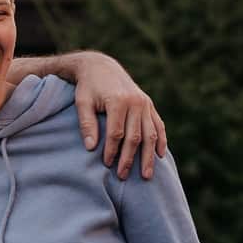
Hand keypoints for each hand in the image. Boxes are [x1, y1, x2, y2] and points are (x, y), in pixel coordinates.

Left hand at [72, 51, 166, 179]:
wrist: (101, 66)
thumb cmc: (88, 86)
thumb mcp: (82, 102)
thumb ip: (87, 124)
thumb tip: (90, 148)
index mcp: (118, 101)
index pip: (116, 133)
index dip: (112, 150)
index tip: (107, 164)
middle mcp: (135, 102)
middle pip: (135, 137)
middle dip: (129, 158)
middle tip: (123, 176)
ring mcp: (145, 103)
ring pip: (150, 134)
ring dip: (148, 156)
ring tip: (146, 175)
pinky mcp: (149, 104)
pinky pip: (158, 125)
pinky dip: (160, 140)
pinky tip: (159, 155)